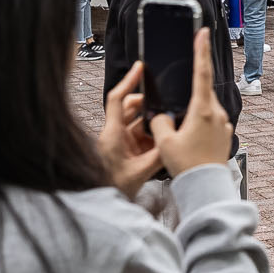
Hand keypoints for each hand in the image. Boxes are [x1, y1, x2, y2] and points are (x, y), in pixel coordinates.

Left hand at [98, 61, 162, 192]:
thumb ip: (158, 156)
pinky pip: (140, 136)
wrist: (98, 204)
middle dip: (149, 104)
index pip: (118, 100)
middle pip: (131, 108)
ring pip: (137, 122)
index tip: (140, 68)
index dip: (129, 82)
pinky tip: (164, 139)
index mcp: (112, 134)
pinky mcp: (125, 151)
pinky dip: (152, 135)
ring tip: (168, 124)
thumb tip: (175, 142)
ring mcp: (119, 143)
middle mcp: (114, 135)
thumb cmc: (111, 188)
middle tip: (166, 104)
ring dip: (152, 122)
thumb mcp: (139, 173)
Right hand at [147, 28, 232, 173]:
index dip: (200, 51)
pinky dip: (199, 124)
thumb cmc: (186, 165)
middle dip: (189, 91)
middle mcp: (217, 114)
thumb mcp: (164, 142)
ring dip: (193, 112)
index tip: (202, 33)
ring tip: (180, 130)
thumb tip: (162, 115)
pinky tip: (189, 138)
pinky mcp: (225, 135)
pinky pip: (210, 122)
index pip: (202, 73)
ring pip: (205, 109)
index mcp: (203, 110)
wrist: (206, 187)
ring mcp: (223, 124)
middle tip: (179, 95)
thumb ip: (160, 122)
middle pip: (202, 92)